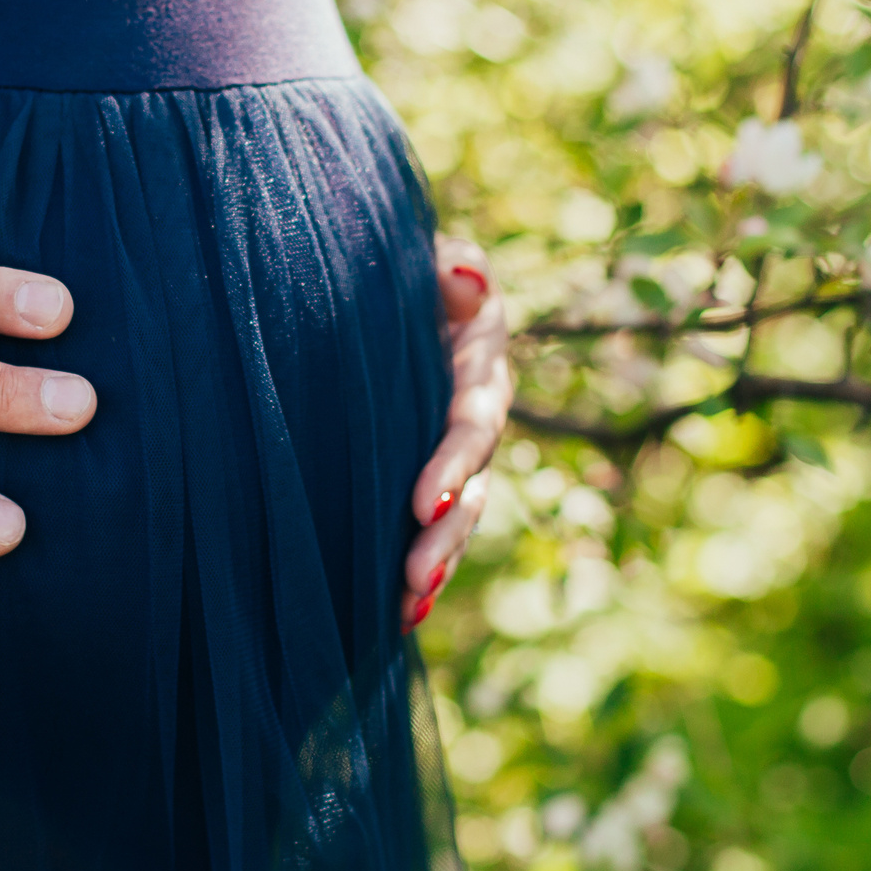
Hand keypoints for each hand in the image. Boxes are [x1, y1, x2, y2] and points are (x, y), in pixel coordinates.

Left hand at [402, 237, 511, 630]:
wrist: (389, 285)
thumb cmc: (404, 265)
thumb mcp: (426, 255)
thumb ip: (452, 267)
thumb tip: (464, 277)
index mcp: (481, 366)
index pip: (471, 423)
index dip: (451, 465)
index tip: (422, 504)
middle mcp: (478, 415)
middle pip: (473, 485)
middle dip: (447, 535)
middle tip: (414, 577)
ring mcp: (459, 450)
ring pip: (460, 516)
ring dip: (439, 563)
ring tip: (409, 607)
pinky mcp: (433, 471)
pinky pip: (437, 524)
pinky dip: (426, 568)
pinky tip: (401, 615)